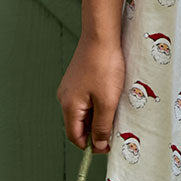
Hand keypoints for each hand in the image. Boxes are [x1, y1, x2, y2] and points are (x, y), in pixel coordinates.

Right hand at [56, 36, 125, 152]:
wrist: (101, 35)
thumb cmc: (104, 67)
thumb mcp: (107, 101)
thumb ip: (101, 126)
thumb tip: (97, 145)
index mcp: (69, 106)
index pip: (75, 136)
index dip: (91, 145)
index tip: (109, 145)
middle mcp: (65, 97)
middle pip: (78, 125)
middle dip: (95, 130)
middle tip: (115, 128)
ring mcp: (70, 87)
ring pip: (83, 111)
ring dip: (97, 116)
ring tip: (115, 110)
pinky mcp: (77, 78)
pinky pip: (85, 98)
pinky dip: (97, 103)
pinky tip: (110, 96)